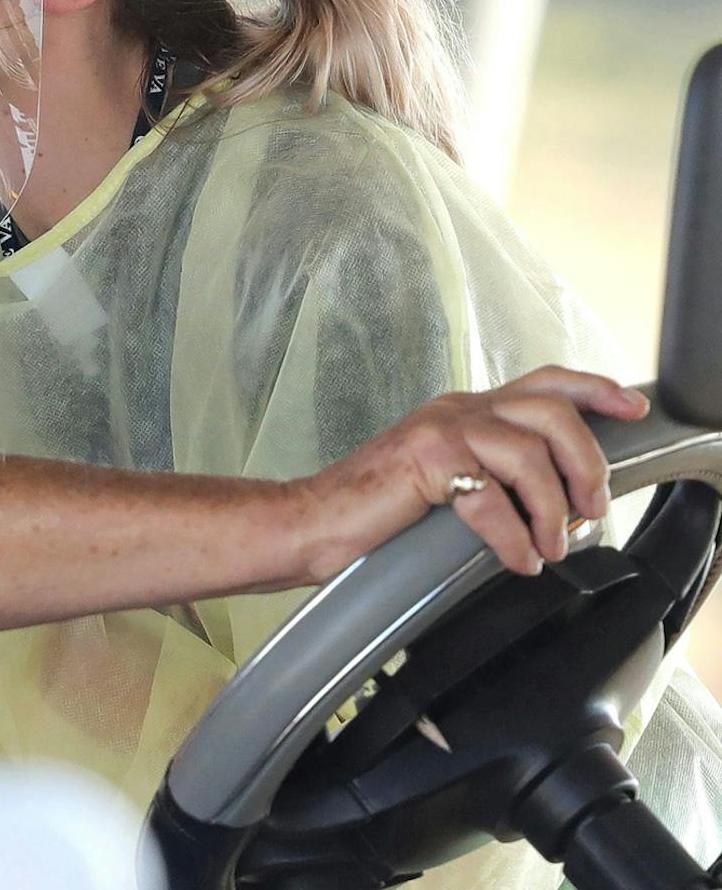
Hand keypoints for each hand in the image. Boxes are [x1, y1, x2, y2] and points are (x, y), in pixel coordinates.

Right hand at [295, 366, 647, 580]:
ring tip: (550, 545)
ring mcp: (438, 429)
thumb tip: (557, 505)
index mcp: (463, 410)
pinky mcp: (425, 460)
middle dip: (586, 464)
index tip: (631, 408)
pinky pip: (493, 497)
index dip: (595, 389)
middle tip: (588, 510)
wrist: (310, 523)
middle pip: (551, 411)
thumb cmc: (373, 513)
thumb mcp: (447, 482)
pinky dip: (515, 539)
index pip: (543, 381)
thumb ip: (493, 474)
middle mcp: (455, 409)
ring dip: (552, 507)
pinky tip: (514, 560)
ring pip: (529, 451)